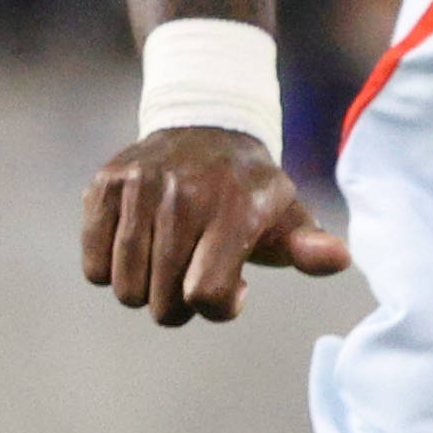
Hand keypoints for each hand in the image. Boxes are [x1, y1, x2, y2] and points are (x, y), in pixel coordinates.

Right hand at [81, 123, 349, 323]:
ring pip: (125, 289)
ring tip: (168, 262)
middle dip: (180, 305)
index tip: (235, 287)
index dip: (219, 307)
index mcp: (232, 210)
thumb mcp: (289, 216)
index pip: (206, 295)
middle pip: (161, 302)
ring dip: (145, 291)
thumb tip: (338, 259)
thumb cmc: (251, 191)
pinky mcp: (105, 186)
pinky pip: (94, 266)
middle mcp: (182, 196)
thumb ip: (312, 248)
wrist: (205, 126)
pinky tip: (140, 249)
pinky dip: (112, 271)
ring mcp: (138, 188)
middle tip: (194, 275)